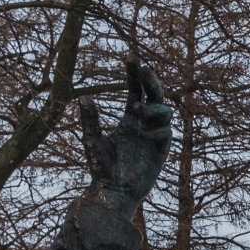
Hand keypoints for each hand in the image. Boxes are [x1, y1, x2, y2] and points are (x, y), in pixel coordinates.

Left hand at [77, 60, 174, 208]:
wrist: (113, 193)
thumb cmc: (101, 168)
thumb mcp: (92, 142)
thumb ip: (90, 121)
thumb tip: (83, 98)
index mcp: (129, 119)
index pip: (135, 90)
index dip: (135, 74)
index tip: (132, 56)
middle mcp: (144, 124)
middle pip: (154, 94)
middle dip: (150, 80)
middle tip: (144, 67)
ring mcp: (154, 136)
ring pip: (165, 111)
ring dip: (153, 106)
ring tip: (136, 110)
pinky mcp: (161, 151)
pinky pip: (166, 133)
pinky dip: (157, 131)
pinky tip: (144, 136)